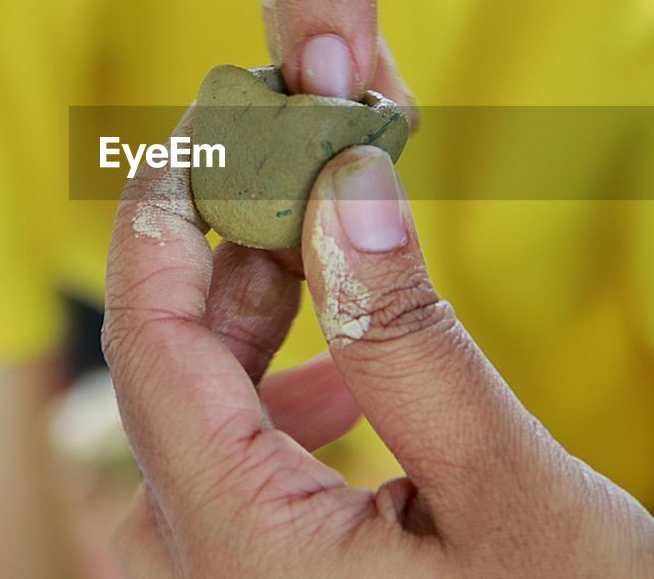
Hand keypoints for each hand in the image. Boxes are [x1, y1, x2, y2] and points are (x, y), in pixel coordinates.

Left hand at [102, 134, 653, 576]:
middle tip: (295, 149)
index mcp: (236, 540)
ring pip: (200, 399)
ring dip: (260, 306)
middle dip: (227, 242)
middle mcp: (196, 560)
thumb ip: (409, 336)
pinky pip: (230, 450)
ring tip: (331, 233)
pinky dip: (277, 382)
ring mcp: (217, 571)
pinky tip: (342, 368)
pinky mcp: (252, 573)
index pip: (148, 336)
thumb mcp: (505, 488)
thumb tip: (344, 184)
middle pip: (168, 358)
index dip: (165, 212)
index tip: (210, 119)